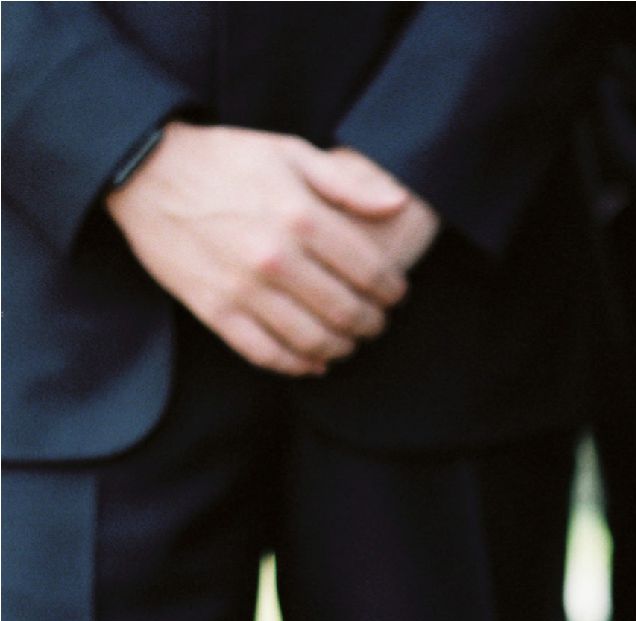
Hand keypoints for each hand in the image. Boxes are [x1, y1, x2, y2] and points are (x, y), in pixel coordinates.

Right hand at [105, 121, 437, 376]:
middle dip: (373, 323)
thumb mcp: (288, 151)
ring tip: (350, 340)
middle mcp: (276, 258)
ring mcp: (244, 289)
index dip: (392, 290)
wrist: (146, 172)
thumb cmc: (225, 159)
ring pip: (315, 342)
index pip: (370, 272)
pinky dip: (300, 366)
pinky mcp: (217, 312)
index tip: (395, 294)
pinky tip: (315, 361)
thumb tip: (400, 203)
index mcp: (300, 216)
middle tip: (377, 321)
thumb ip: (347, 182)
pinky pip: (269, 356)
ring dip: (342, 348)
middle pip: (347, 312)